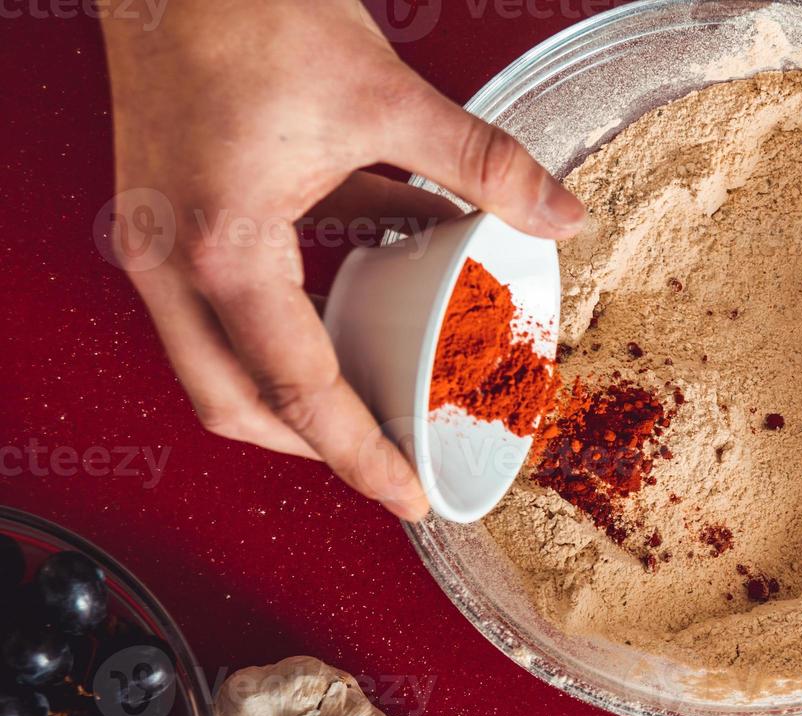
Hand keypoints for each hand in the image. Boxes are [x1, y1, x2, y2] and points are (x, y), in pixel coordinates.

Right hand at [100, 0, 584, 520]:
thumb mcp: (384, 96)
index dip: (360, 458)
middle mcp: (172, 260)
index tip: (409, 496)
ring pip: (217, 363)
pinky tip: (360, 290)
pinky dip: (290, 315)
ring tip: (373, 399)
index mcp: (224, 249)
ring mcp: (157, 241)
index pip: (299, 393)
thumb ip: (482, 163)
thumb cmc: (244, 8)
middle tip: (386, 463)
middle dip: (311, 448)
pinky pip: (223, 300)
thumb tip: (560, 214)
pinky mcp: (166, 214)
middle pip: (234, 406)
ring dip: (293, 391)